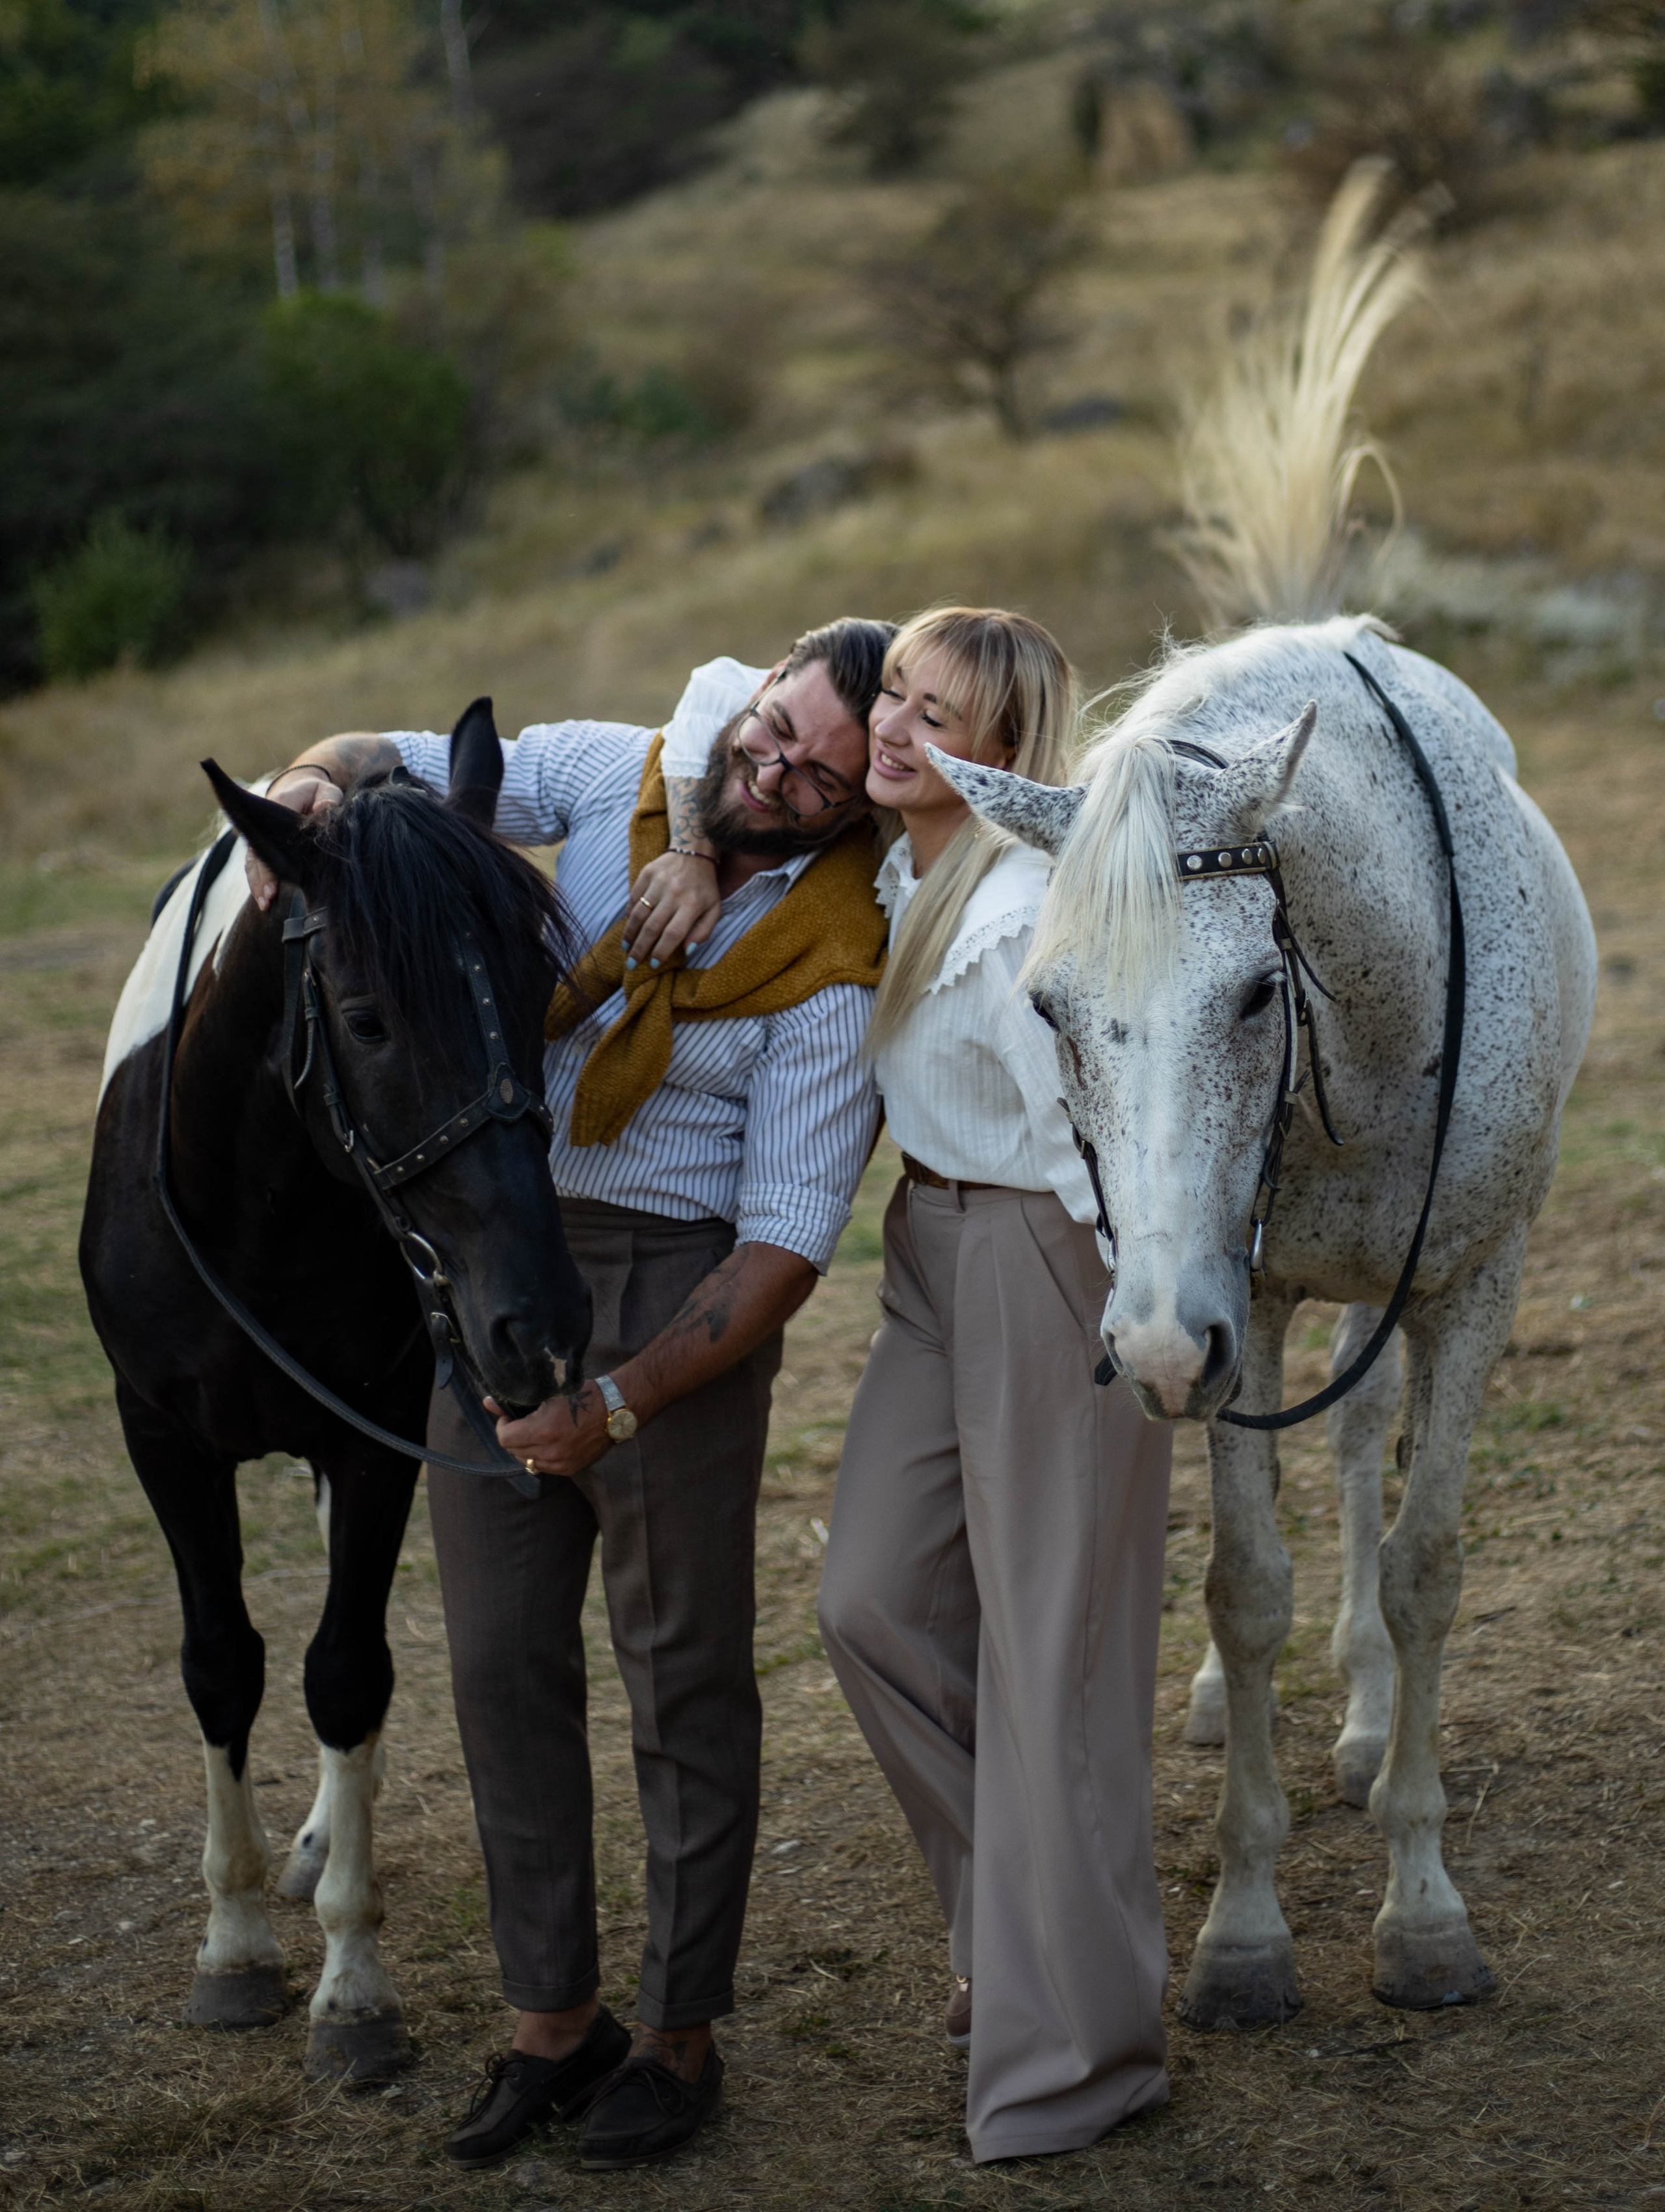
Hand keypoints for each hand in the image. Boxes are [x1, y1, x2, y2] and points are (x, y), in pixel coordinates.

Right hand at [245, 768, 341, 911]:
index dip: (271, 856)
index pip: (270, 833)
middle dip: (262, 877)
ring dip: (258, 884)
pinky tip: (264, 902)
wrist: (300, 790)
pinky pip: (256, 867)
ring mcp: (262, 837)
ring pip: (254, 863)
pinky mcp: (263, 848)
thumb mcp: (326, 790)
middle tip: (269, 898)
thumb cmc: (316, 793)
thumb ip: (328, 798)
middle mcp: (264, 823)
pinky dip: (258, 883)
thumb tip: (326, 808)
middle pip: (258, 852)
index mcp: (278, 804)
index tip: (276, 876)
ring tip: (265, 905)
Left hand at [488, 1380, 614, 1480]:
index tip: (508, 1417)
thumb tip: (487, 1402)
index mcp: (543, 1431)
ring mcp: (561, 1464)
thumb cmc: (584, 1395)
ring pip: (527, 1461)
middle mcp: (550, 1452)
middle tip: (521, 1423)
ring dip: (525, 1448)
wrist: (615, 1410)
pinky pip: (544, 1467)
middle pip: (514, 1451)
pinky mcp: (571, 1469)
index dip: (502, 1425)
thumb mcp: (549, 1392)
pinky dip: (541, 1455)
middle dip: (512, 1436)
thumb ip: (517, 1401)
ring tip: (535, 1433)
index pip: (504, 1438)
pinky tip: (549, 1442)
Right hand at [621, 850, 721, 969]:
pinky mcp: (647, 873)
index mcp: (692, 905)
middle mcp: (674, 894)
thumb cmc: (705, 887)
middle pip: (652, 927)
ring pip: (639, 914)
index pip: (673, 934)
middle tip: (632, 964)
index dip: (661, 952)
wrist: (694, 851)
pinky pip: (634, 898)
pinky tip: (629, 926)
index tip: (653, 964)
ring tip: (626, 948)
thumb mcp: (714, 909)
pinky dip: (629, 914)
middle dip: (640, 949)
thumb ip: (704, 931)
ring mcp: (658, 882)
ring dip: (630, 934)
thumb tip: (687, 950)